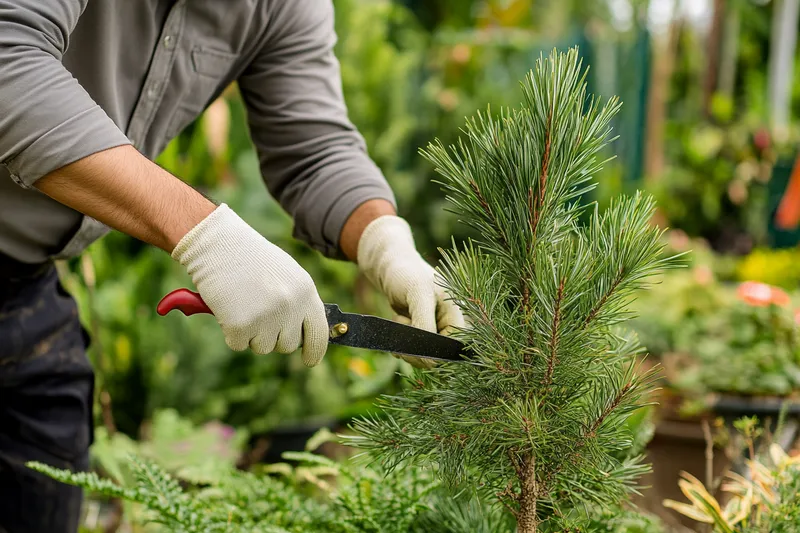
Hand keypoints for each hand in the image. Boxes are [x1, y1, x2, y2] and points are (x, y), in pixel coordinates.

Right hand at [171, 204, 328, 365]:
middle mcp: (290, 307)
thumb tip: (307, 334)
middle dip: (273, 336)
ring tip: (243, 303)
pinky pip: (238, 344)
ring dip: (251, 333)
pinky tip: (229, 307)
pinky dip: (231, 332)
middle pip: (287, 345)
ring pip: (262, 347)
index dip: (315, 352)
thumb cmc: (252, 258)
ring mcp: (266, 317)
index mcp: (306, 292)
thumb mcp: (287, 275)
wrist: (218, 245)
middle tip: (258, 311)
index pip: (319, 334)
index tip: (310, 360)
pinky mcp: (240, 326)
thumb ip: (299, 303)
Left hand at [357, 215, 464, 367]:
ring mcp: (436, 328)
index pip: (453, 349)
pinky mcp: (422, 331)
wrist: (389, 266)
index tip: (413, 343)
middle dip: (416, 349)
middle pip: (438, 356)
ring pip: (424, 356)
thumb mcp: (418, 294)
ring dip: (407, 346)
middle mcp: (449, 323)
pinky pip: (415, 350)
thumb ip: (425, 324)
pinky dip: (402, 345)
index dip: (434, 353)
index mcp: (456, 313)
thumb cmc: (406, 274)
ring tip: (400, 321)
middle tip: (401, 330)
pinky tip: (397, 328)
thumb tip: (430, 359)